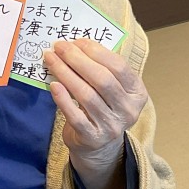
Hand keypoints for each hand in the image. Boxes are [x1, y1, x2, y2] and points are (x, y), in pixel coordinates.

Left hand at [43, 39, 147, 188]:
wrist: (98, 147)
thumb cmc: (102, 108)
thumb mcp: (111, 90)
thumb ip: (101, 69)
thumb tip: (75, 45)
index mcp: (137, 93)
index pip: (118, 67)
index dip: (96, 52)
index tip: (76, 41)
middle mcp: (128, 110)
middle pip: (102, 79)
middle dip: (77, 60)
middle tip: (59, 47)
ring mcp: (111, 126)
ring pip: (86, 95)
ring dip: (65, 74)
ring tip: (51, 60)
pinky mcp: (92, 138)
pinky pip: (75, 116)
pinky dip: (63, 99)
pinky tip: (53, 85)